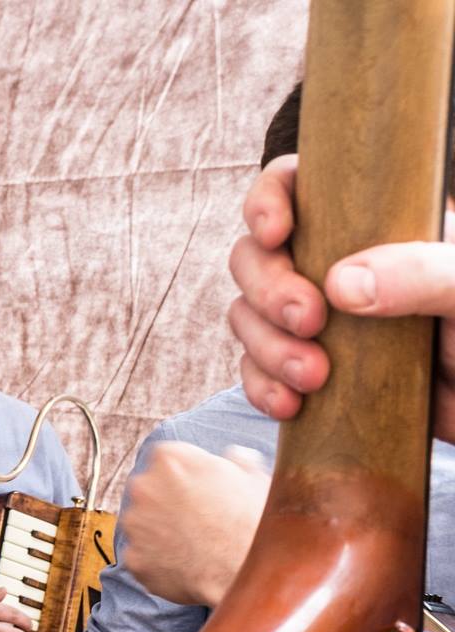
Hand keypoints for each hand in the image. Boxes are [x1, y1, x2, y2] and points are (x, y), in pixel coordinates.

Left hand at [119, 442, 269, 607]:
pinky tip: (185, 565)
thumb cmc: (254, 522)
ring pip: (142, 524)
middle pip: (148, 490)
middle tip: (197, 519)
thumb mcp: (256, 479)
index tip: (200, 488)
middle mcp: (142, 487)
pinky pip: (143, 556)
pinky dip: (158, 561)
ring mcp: (134, 525)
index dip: (185, 474)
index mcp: (169, 459)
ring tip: (194, 544)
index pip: (166, 458)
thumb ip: (238, 461)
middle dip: (167, 501)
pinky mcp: (132, 559)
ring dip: (159, 531)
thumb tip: (236, 456)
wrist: (245, 572)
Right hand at [229, 154, 454, 441]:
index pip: (297, 186)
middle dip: (269, 290)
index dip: (268, 201)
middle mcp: (335, 264)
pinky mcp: (309, 368)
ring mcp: (318, 319)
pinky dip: (262, 387)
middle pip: (257, 257)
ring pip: (250, 316)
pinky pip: (257, 371)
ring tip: (312, 377)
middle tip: (308, 319)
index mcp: (372, 224)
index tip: (276, 233)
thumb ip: (421, 274)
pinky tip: (290, 404)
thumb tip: (341, 286)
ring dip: (266, 347)